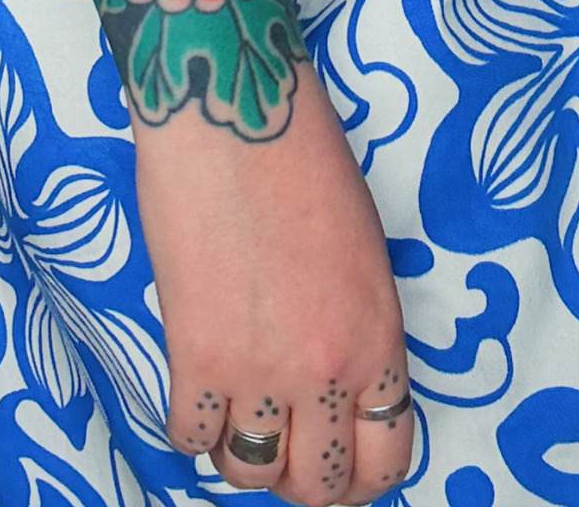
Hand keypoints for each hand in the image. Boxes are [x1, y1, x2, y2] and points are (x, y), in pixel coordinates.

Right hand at [137, 64, 412, 504]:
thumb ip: (355, 324)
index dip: (359, 474)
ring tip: (232, 418)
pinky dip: (190, 423)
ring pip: (253, 473)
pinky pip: (191, 435)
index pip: (388, 456)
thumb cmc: (301, 154)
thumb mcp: (361, 249)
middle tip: (279, 444)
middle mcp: (329, 369)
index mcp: (380, 337)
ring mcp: (261, 369)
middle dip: (301, 475)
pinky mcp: (196, 354)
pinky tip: (191, 387)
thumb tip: (331, 377)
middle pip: (321, 484)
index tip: (334, 458)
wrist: (235, 109)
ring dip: (242, 454)